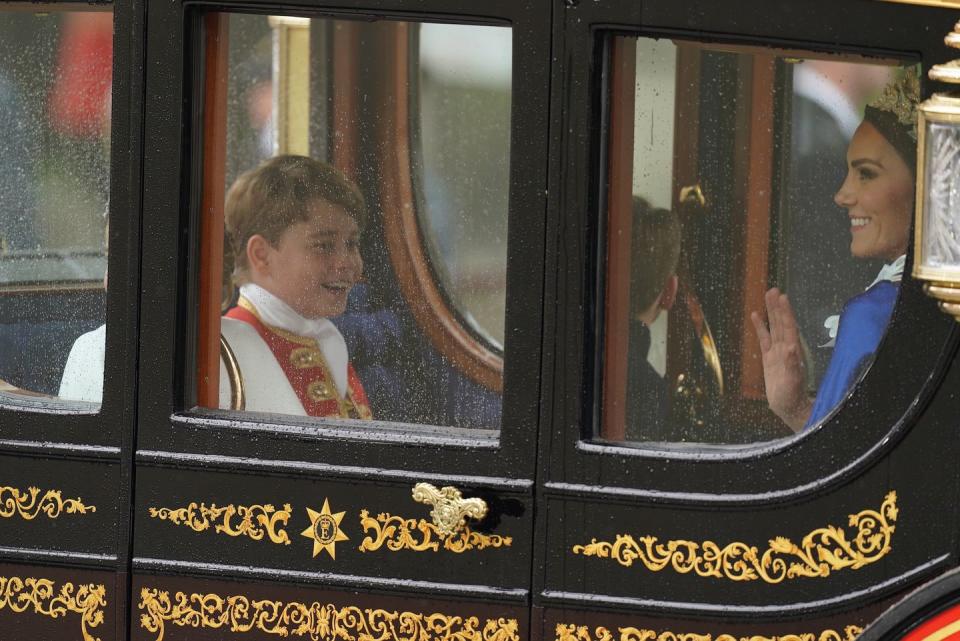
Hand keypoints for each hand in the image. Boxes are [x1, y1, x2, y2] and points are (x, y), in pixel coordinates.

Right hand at [750, 288, 811, 431]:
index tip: (782, 297)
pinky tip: (756, 316)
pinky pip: (764, 339)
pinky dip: (761, 327)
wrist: (789, 408)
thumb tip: (790, 347)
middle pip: (782, 323)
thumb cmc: (791, 397)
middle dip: (778, 307)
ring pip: (774, 327)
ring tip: (767, 295)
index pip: (789, 328)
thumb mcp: (791, 382)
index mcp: (792, 352)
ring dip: (771, 312)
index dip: (786, 313)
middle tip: (774, 290)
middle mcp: (786, 349)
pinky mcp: (769, 358)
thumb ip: (791, 365)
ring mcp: (777, 352)